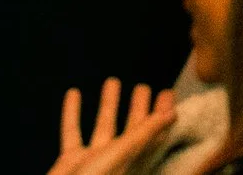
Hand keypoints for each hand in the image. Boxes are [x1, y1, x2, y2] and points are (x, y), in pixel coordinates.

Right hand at [48, 79, 174, 174]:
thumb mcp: (120, 156)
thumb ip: (143, 135)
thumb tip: (171, 115)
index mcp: (132, 162)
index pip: (154, 135)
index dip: (162, 115)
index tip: (167, 92)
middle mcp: (116, 161)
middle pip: (132, 130)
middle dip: (138, 108)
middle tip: (143, 87)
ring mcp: (93, 162)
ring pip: (103, 128)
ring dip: (108, 105)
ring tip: (112, 81)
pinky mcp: (71, 162)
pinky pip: (73, 133)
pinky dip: (72, 113)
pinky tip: (73, 94)